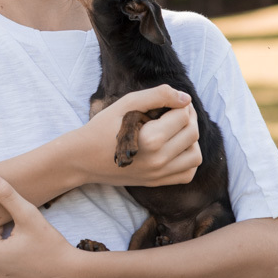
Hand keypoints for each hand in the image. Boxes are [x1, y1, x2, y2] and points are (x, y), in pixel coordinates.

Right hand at [83, 85, 200, 186]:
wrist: (83, 158)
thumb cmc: (102, 127)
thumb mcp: (126, 104)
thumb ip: (157, 96)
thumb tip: (185, 98)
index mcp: (151, 139)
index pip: (183, 116)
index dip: (181, 104)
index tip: (171, 100)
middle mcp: (158, 160)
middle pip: (192, 134)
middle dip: (189, 117)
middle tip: (177, 109)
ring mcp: (159, 174)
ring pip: (195, 156)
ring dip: (192, 139)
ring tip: (178, 129)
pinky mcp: (157, 182)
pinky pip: (187, 174)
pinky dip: (188, 160)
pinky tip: (176, 147)